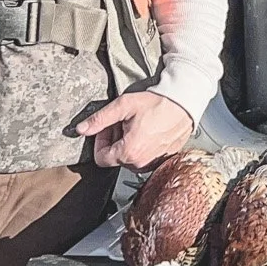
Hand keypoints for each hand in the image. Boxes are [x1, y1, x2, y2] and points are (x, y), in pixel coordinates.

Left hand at [75, 92, 193, 170]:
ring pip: (130, 159)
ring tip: (138, 126)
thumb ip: (99, 120)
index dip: (100, 141)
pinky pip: (146, 158)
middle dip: (115, 141)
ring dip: (129, 144)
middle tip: (123, 123)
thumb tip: (81, 129)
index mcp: (129, 152)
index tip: (108, 128)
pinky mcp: (164, 159)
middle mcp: (142, 163)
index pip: (100, 159)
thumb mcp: (123, 106)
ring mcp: (154, 162)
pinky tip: (149, 130)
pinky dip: (143, 146)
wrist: (185, 103)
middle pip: (116, 159)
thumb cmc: (157, 103)